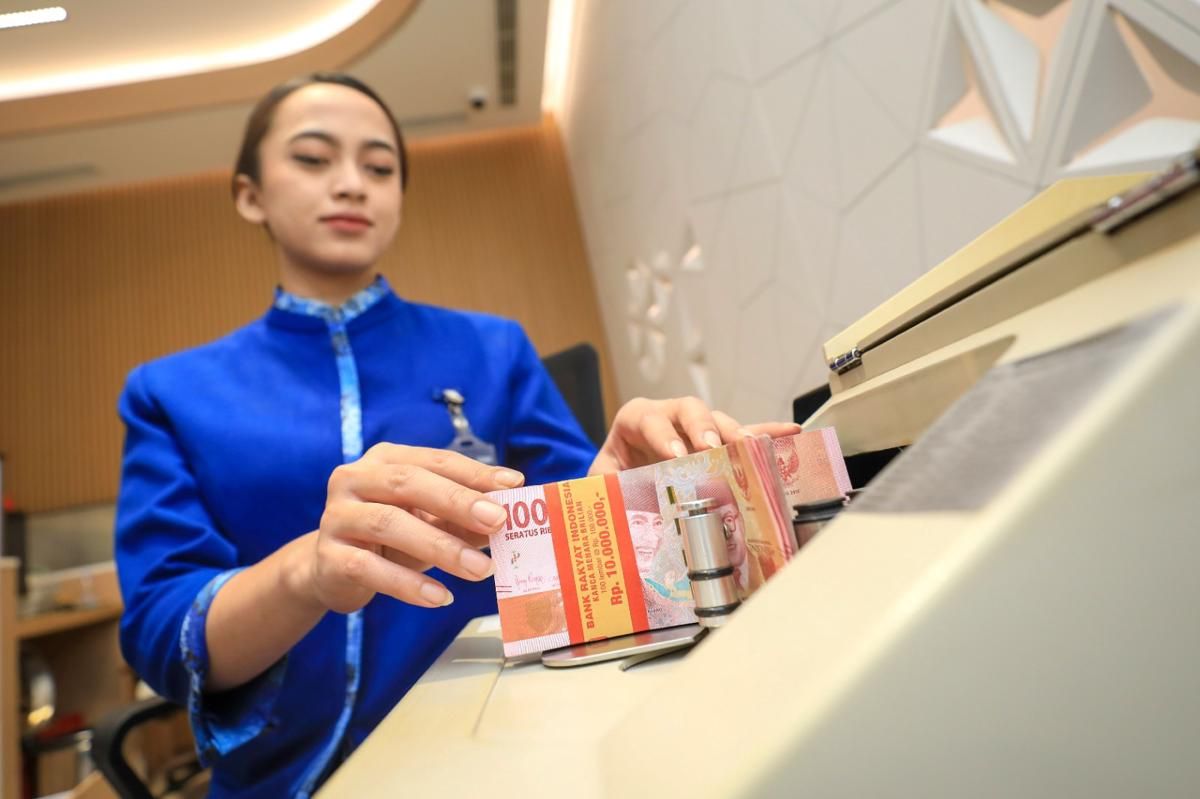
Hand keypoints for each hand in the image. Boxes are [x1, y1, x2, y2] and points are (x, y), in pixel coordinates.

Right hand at [311, 444, 524, 612]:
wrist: (332, 571)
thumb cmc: (389, 539)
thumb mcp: (428, 523)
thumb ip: (462, 519)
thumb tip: (508, 519)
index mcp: (385, 460)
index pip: (435, 460)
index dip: (474, 472)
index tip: (513, 485)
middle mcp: (355, 479)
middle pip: (409, 483)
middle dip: (458, 502)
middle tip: (498, 521)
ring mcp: (337, 517)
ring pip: (390, 525)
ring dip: (441, 547)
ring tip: (481, 569)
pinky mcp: (329, 556)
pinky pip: (370, 568)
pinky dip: (408, 585)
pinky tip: (441, 597)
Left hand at [588, 396, 801, 474]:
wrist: (620, 479)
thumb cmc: (611, 478)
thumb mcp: (600, 483)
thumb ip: (603, 491)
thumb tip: (612, 514)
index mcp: (635, 420)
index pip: (647, 417)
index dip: (662, 433)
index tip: (675, 454)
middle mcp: (668, 416)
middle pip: (688, 409)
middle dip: (702, 427)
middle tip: (711, 449)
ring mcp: (695, 427)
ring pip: (719, 421)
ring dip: (735, 434)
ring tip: (751, 449)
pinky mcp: (716, 441)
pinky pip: (743, 434)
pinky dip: (765, 434)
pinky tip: (790, 433)